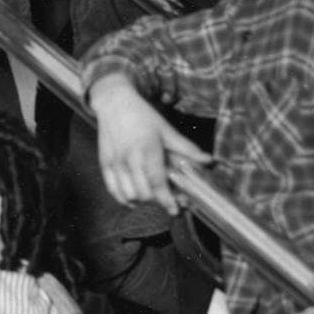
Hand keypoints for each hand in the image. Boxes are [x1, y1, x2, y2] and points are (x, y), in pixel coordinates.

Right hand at [91, 75, 211, 209]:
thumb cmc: (142, 116)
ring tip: (153, 195)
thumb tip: (209, 161)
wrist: (114, 103)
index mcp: (147, 148)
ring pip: (128, 195)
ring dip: (142, 200)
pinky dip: (125, 199)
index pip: (157, 182)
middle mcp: (129, 158)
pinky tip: (135, 198)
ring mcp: (114, 162)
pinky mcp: (104, 164)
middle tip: (170, 200)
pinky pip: (113, 190)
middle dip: (158, 201)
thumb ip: (187, 149)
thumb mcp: (166, 130)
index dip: (167, 199)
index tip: (176, 210)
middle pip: (143, 193)